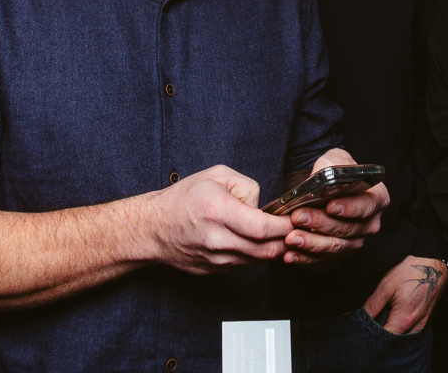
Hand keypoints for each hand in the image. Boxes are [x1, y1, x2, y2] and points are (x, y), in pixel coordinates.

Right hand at [144, 164, 294, 273]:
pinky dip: (253, 255)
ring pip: (258, 261)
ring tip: (273, 233)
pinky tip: (250, 240)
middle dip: (285, 240)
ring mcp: (216, 259)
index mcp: (217, 211)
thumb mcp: (216, 175)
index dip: (284, 226)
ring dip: (272, 249)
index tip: (294, 219)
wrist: (153, 227)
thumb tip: (263, 208)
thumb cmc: (183, 198)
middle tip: (292, 228)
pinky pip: (244, 265)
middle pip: (266, 250)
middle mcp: (217, 239)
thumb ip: (247, 187)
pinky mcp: (214, 271)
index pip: (262, 228)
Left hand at [282, 148, 389, 263]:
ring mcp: (354, 243)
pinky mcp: (338, 256)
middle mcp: (368, 224)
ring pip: (334, 247)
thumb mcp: (335, 159)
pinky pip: (322, 261)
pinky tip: (289, 255)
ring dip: (311, 244)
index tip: (330, 206)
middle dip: (321, 224)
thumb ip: (331, 165)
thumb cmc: (334, 172)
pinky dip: (304, 258)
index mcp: (375, 199)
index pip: (366, 206)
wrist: (324, 188)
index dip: (349, 208)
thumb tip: (321, 179)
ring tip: (291, 238)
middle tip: (298, 217)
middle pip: (347, 229)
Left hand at [361, 255, 446, 333]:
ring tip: (382, 320)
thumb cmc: (411, 269)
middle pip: (395, 340)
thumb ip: (373, 304)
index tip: (363, 331)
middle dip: (383, 336)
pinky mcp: (427, 316)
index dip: (372, 337)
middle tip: (371, 326)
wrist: (434, 261)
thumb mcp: (387, 284)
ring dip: (393, 331)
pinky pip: (413, 329)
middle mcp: (416, 325)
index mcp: (404, 320)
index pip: (385, 340)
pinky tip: (395, 316)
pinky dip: (403, 326)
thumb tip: (361, 317)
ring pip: (405, 335)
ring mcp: (424, 322)